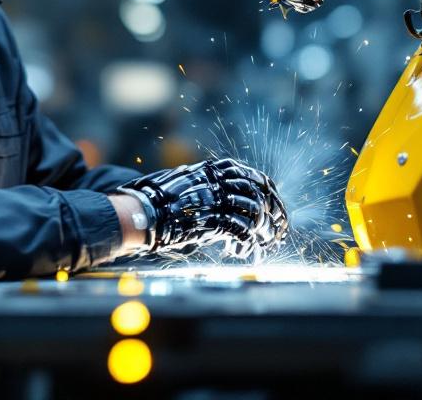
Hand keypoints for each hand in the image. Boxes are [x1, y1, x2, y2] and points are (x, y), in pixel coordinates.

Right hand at [119, 158, 287, 258]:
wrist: (142, 212)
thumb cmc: (159, 200)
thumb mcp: (186, 183)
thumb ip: (206, 187)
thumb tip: (223, 198)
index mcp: (212, 170)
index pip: (252, 176)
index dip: (268, 193)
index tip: (275, 207)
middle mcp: (217, 180)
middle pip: (259, 191)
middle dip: (274, 211)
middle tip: (279, 228)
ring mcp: (215, 198)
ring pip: (254, 209)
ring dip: (263, 228)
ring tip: (264, 243)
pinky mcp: (212, 218)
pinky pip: (241, 228)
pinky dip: (247, 240)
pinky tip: (243, 250)